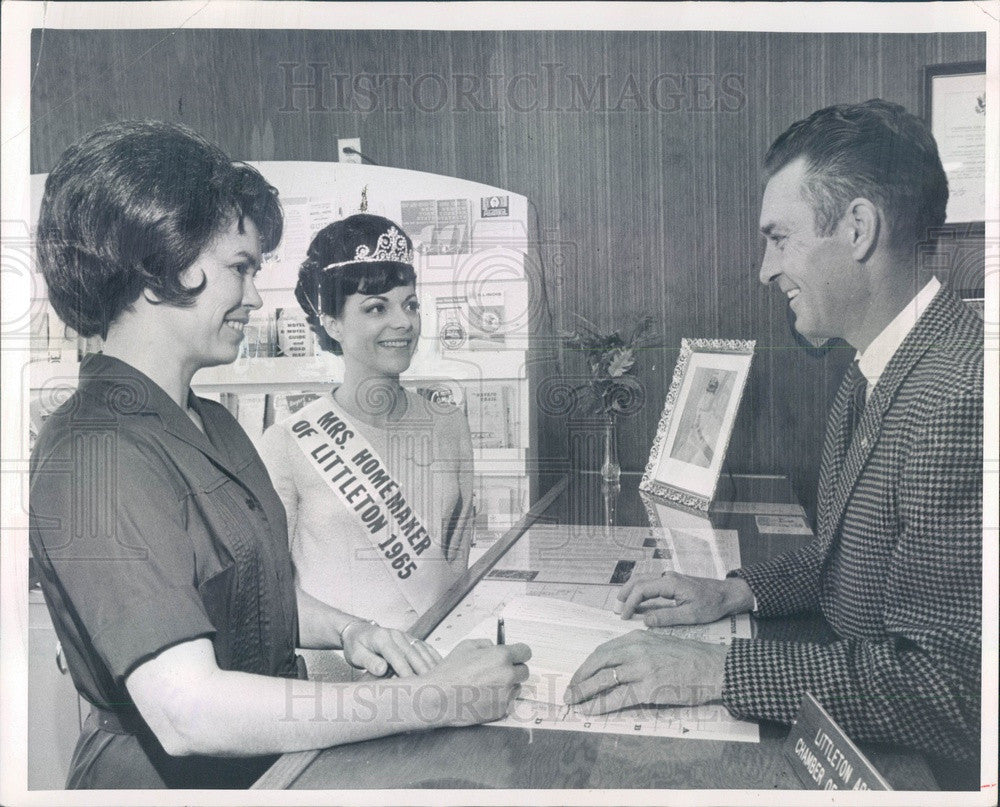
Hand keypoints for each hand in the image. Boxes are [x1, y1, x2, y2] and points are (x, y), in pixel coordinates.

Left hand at [341, 621, 440, 677]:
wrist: (357, 631)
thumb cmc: (356, 646)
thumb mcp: (356, 655)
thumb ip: (369, 662)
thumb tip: (382, 669)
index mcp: (382, 639)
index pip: (397, 658)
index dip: (406, 672)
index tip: (413, 687)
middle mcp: (396, 635)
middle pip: (413, 655)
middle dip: (423, 671)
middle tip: (431, 688)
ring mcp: (405, 636)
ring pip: (422, 651)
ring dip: (431, 666)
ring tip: (440, 681)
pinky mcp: (410, 639)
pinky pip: (425, 647)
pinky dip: (433, 657)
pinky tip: (442, 667)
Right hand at [427, 638, 531, 726]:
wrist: (439, 697)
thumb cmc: (450, 671)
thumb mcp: (466, 646)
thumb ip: (486, 644)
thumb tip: (495, 646)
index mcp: (502, 656)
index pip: (526, 652)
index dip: (519, 653)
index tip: (515, 656)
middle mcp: (508, 674)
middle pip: (524, 671)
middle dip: (514, 670)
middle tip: (499, 672)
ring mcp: (506, 694)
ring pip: (517, 687)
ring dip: (509, 685)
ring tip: (489, 686)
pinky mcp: (502, 710)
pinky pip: (508, 702)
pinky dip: (501, 699)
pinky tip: (485, 697)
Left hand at [564, 631, 727, 714]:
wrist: (713, 667)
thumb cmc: (690, 658)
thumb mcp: (659, 645)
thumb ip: (638, 652)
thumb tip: (616, 668)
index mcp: (636, 638)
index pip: (603, 651)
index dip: (587, 666)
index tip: (578, 676)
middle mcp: (635, 649)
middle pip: (598, 663)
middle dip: (580, 678)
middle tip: (569, 691)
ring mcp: (641, 668)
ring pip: (603, 680)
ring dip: (584, 692)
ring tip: (572, 702)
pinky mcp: (648, 687)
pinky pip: (616, 698)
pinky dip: (599, 705)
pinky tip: (590, 711)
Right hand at [617, 572, 752, 625]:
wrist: (727, 594)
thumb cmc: (712, 604)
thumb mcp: (690, 615)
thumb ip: (666, 617)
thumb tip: (645, 620)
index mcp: (670, 583)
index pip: (642, 590)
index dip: (630, 603)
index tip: (624, 616)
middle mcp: (667, 577)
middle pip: (638, 581)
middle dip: (625, 594)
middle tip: (616, 608)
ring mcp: (670, 578)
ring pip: (643, 579)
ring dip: (631, 590)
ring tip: (622, 603)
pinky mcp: (673, 582)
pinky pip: (651, 583)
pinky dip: (640, 590)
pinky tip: (639, 600)